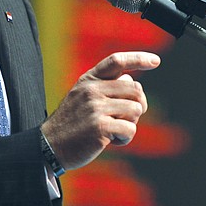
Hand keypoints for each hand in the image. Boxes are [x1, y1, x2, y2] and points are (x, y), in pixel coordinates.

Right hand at [40, 51, 159, 170]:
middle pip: (135, 89)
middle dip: (137, 105)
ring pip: (136, 109)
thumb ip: (105, 87)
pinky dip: (125, 138)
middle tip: (124, 119)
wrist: (49, 146)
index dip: (138, 58)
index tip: (156, 61)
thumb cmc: (72, 123)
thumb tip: (132, 81)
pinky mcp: (99, 127)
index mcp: (89, 80)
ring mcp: (95, 108)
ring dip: (130, 124)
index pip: (116, 61)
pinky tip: (111, 141)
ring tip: (114, 131)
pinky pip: (130, 129)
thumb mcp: (82, 96)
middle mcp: (92, 90)